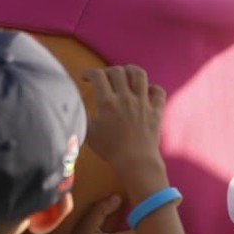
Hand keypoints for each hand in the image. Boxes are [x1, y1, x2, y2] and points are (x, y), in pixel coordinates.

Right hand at [82, 66, 166, 188]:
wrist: (136, 163)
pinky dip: (153, 89)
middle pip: (117, 71)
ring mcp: (143, 103)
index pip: (97, 75)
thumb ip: (82, 117)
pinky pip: (159, 92)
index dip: (89, 72)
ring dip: (131, 71)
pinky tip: (147, 92)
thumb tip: (74, 107)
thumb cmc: (110, 150)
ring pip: (139, 75)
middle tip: (104, 78)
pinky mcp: (156, 111)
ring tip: (126, 74)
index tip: (85, 78)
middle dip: (108, 71)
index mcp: (107, 103)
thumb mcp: (89, 133)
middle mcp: (125, 98)